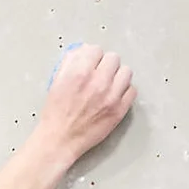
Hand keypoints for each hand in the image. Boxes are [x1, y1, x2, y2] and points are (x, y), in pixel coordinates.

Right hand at [36, 43, 134, 166]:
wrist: (60, 139)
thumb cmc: (56, 114)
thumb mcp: (56, 82)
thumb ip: (69, 64)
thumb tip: (81, 52)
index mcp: (79, 73)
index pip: (95, 50)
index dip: (93, 56)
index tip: (92, 62)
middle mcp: (97, 82)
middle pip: (113, 58)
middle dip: (106, 64)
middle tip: (101, 73)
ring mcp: (111, 96)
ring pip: (126, 72)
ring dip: (118, 75)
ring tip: (110, 83)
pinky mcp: (119, 110)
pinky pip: (132, 90)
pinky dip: (125, 91)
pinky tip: (116, 95)